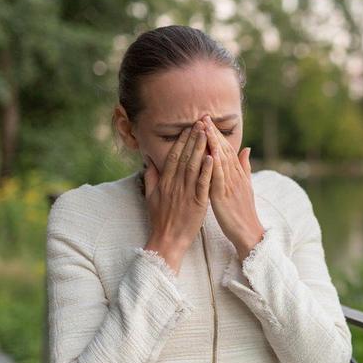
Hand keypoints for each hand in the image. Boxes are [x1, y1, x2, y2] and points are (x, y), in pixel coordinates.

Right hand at [142, 120, 212, 273]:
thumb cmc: (160, 219)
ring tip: (207, 132)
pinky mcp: (196, 203)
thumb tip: (149, 160)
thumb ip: (151, 177)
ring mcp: (185, 193)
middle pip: (184, 156)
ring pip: (194, 166)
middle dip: (193, 138)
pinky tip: (213, 157)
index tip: (188, 126)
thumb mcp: (151, 196)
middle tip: (201, 121)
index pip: (173, 155)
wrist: (166, 240)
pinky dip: (208, 170)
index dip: (181, 140)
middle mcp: (174, 184)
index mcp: (165, 181)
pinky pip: (202, 184)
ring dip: (201, 148)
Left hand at [200, 114, 264, 258]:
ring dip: (213, 144)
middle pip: (223, 150)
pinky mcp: (224, 197)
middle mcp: (235, 176)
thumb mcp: (245, 186)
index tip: (208, 120)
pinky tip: (210, 155)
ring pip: (221, 160)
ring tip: (204, 129)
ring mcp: (230, 186)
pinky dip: (215, 166)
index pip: (226, 149)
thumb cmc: (243, 210)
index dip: (217, 134)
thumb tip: (246, 148)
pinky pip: (219, 179)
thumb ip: (244, 167)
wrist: (248, 231)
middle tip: (204, 117)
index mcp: (238, 174)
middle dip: (213, 133)